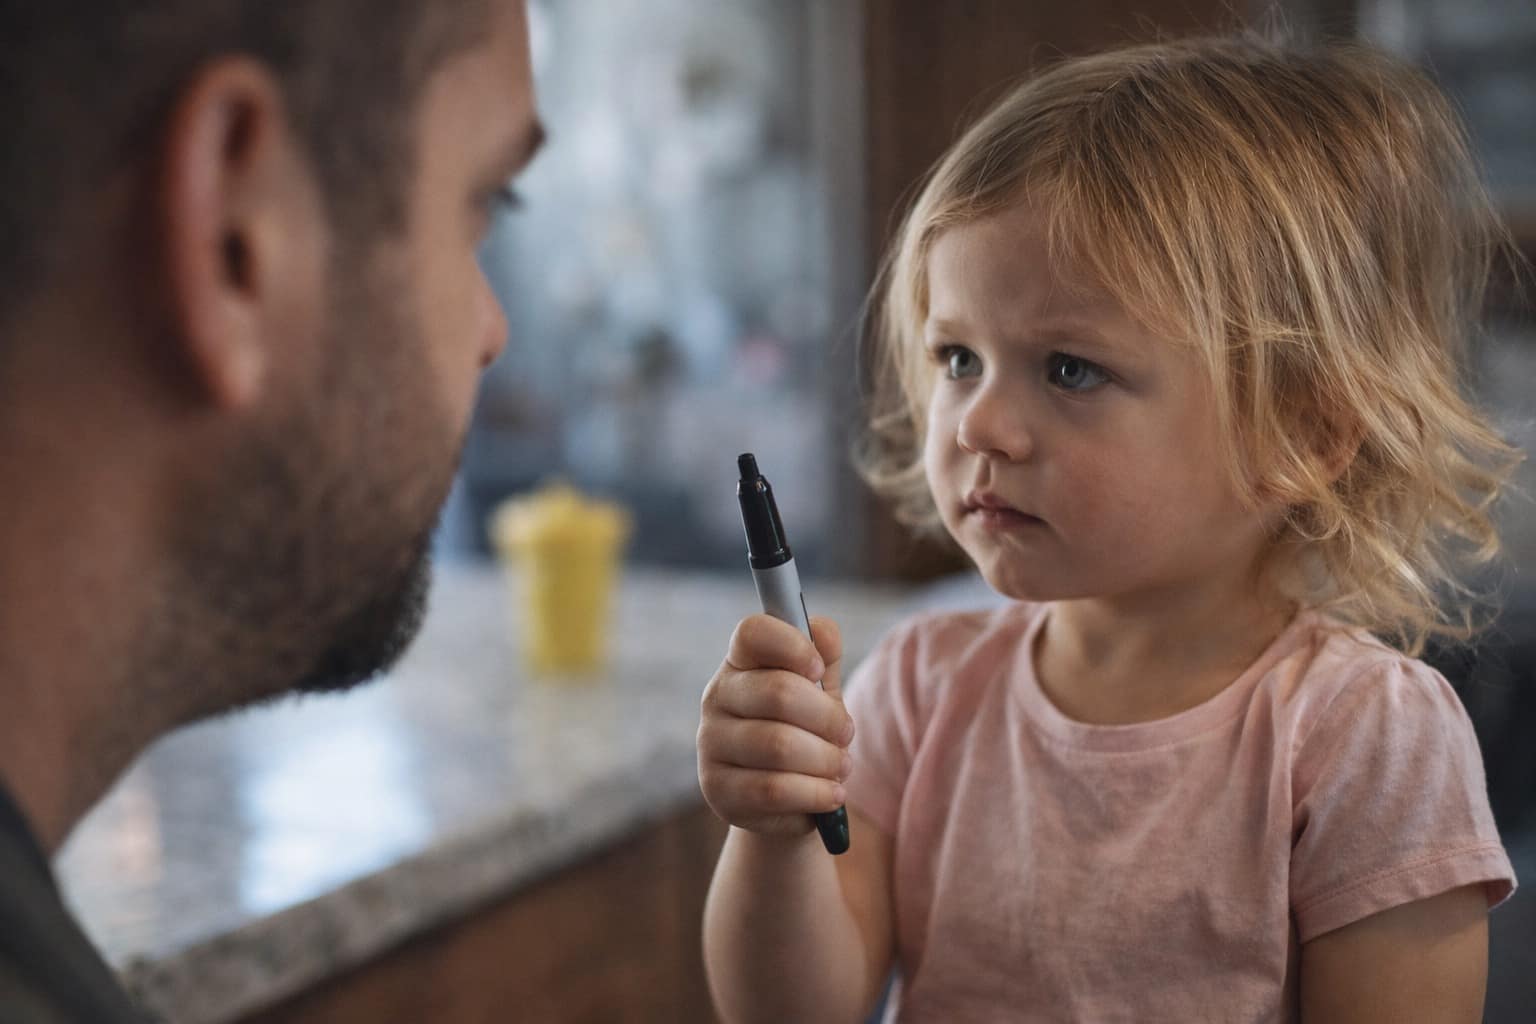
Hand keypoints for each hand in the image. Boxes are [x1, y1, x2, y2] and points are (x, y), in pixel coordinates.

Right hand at [698, 614, 853, 837]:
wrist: (784, 801)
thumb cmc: (804, 734)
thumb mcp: (819, 693)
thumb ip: (824, 658)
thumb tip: (822, 630)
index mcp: (740, 663)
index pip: (753, 632)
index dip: (793, 645)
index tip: (818, 671)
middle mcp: (716, 697)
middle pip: (778, 692)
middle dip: (828, 717)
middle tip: (847, 733)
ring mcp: (711, 744)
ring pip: (778, 745)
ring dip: (825, 759)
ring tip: (841, 767)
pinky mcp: (717, 790)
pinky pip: (773, 789)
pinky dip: (815, 792)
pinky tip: (831, 793)